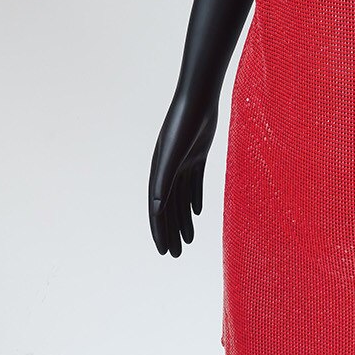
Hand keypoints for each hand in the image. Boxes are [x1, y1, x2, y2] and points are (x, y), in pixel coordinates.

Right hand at [148, 96, 217, 256]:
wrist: (198, 98)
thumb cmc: (183, 125)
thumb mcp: (172, 155)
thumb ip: (163, 180)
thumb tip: (156, 208)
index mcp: (159, 173)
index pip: (158, 210)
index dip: (160, 232)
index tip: (164, 252)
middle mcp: (168, 169)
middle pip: (169, 209)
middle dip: (172, 232)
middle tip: (176, 255)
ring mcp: (183, 161)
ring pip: (182, 199)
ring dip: (184, 220)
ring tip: (188, 241)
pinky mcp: (198, 154)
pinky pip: (194, 183)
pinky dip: (195, 199)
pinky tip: (197, 213)